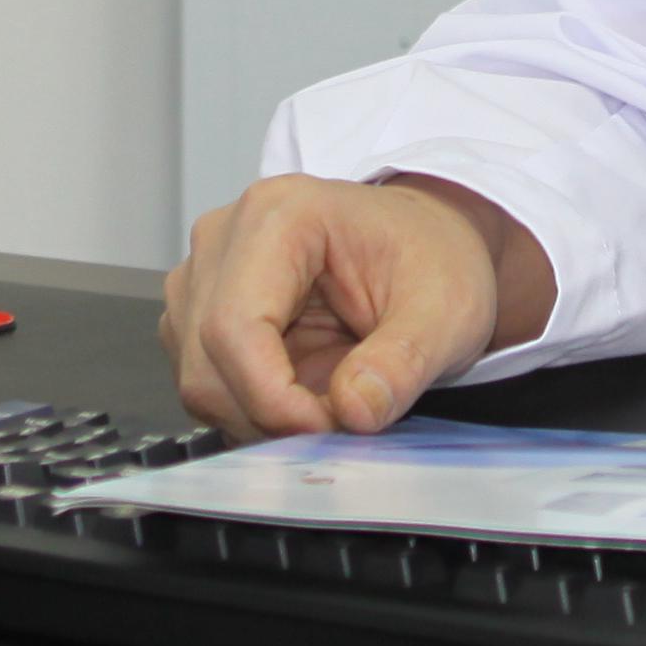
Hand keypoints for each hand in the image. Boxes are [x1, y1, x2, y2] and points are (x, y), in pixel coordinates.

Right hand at [159, 173, 552, 438]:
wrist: (425, 245)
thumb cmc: (431, 258)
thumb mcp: (446, 311)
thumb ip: (403, 362)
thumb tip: (354, 410)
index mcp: (280, 215)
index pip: (236, 325)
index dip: (272, 397)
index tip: (327, 430)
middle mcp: (226, 237)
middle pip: (206, 359)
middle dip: (269, 415)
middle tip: (338, 426)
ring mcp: (205, 275)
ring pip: (200, 379)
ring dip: (259, 417)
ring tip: (328, 405)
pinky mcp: (202, 312)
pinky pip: (207, 383)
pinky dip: (252, 411)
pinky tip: (303, 398)